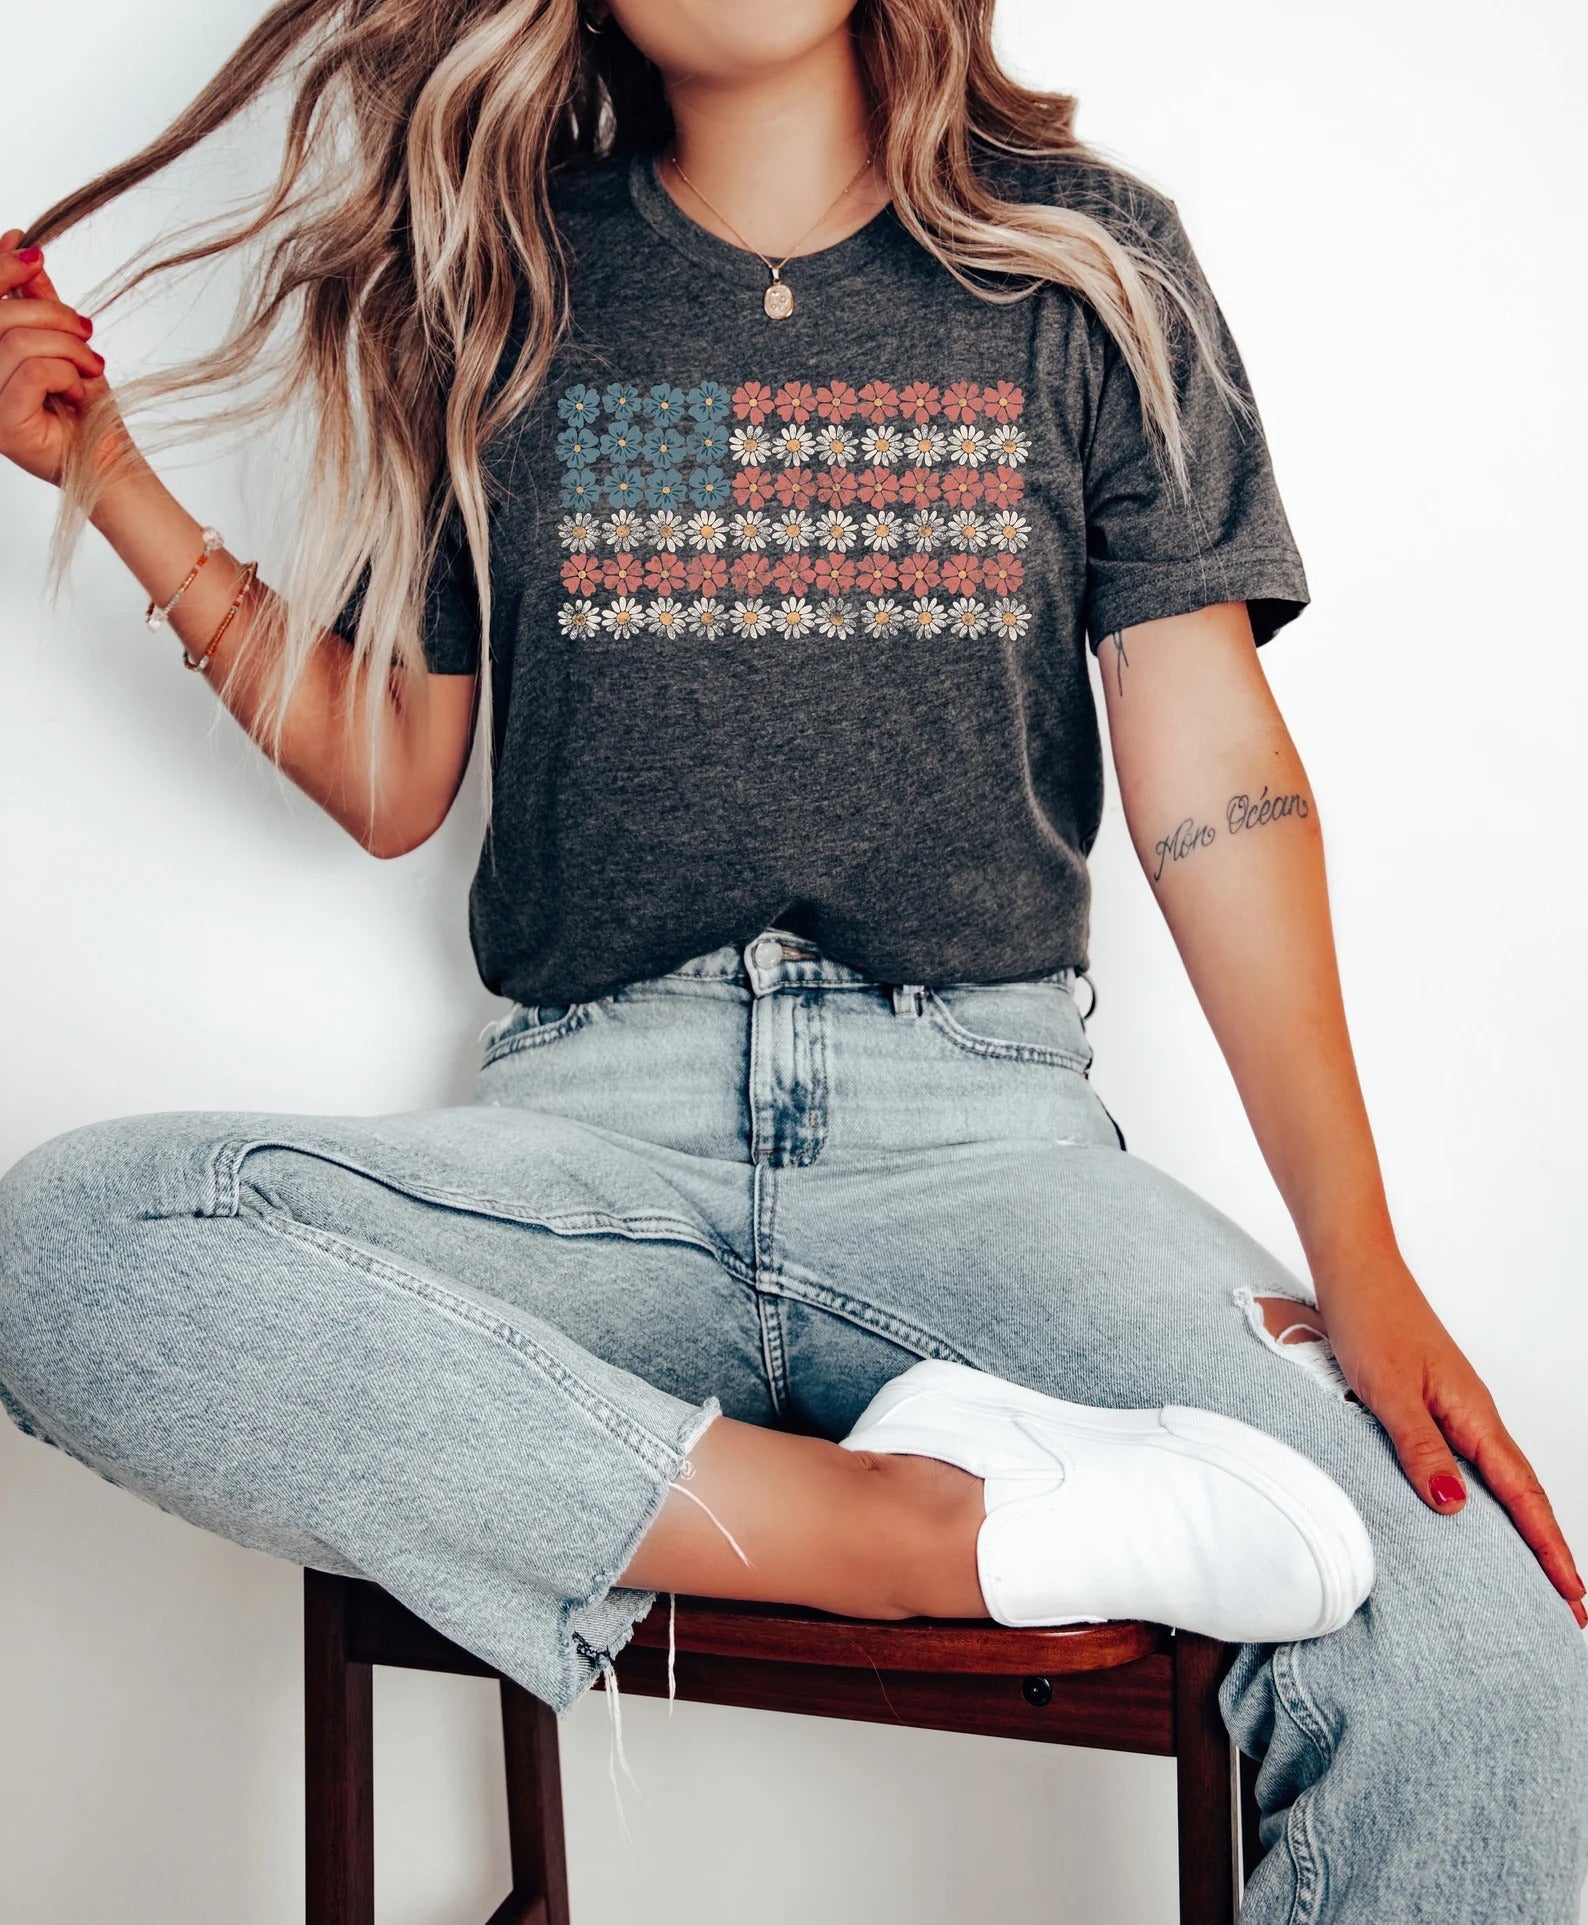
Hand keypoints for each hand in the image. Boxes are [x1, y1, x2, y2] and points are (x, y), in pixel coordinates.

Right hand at [0, 229, 111, 486]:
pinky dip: (66, 375)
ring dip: (68, 349)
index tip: (31, 252)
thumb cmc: (83, 406)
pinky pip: (33, 371)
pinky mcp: (3, 422)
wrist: (109, 458)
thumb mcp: (60, 339)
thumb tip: (22, 248)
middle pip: (0, 315)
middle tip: (88, 335)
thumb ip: (35, 299)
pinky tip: (76, 393)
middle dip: (54, 315)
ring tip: (89, 370)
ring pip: (18, 340)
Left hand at [1314, 1255, 1586, 1626]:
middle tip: (1566, 1605)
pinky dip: (1485, 1495)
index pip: (1523, 1496)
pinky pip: (1472, 1459)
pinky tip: (1471, 1512)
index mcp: (1474, 1415)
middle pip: (1523, 1494)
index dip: (1548, 1549)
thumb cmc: (1370, 1320)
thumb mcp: (1389, 1393)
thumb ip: (1420, 1449)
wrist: (1355, 1269)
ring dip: (1519, 1526)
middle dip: (1546, 1550)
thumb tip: (1454, 1508)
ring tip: (1530, 1574)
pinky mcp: (1433, 1400)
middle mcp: (1474, 1414)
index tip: (1573, 1596)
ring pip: (1499, 1478)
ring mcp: (1457, 1407)